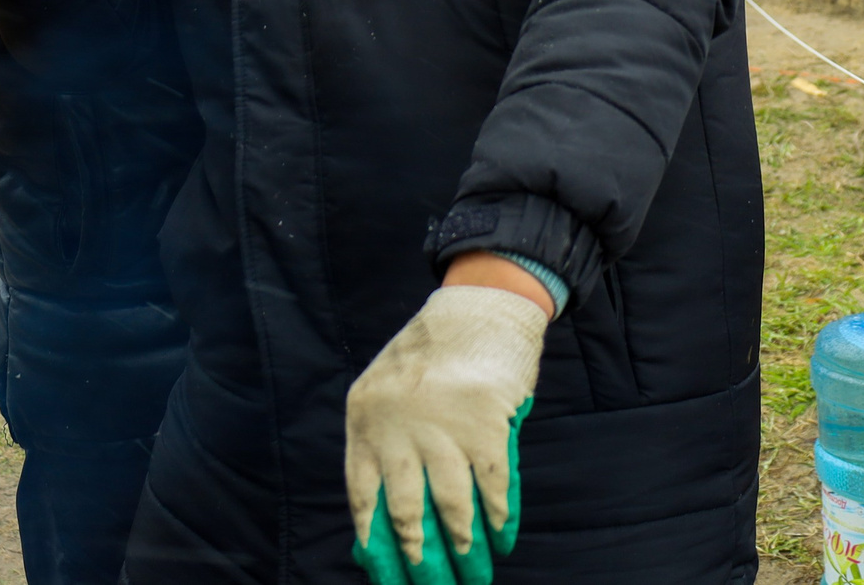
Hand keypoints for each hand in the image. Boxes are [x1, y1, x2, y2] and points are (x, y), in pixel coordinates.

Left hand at [344, 285, 547, 584]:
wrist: (478, 307)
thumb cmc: (430, 354)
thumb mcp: (386, 388)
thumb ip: (381, 441)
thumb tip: (379, 518)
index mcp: (365, 417)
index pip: (363, 495)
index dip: (375, 542)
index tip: (386, 575)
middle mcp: (398, 424)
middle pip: (407, 511)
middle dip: (422, 557)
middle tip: (432, 584)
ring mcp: (443, 424)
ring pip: (452, 506)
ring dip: (464, 545)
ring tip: (472, 571)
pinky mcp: (486, 421)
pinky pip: (492, 484)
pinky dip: (498, 516)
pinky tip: (501, 538)